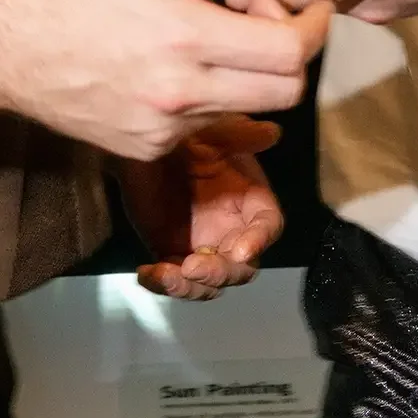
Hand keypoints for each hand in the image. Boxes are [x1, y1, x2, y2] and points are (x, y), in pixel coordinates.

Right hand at [0, 0, 331, 160]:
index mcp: (183, 37)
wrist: (2, 48)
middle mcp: (181, 95)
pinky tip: (176, 61)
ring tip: (209, 32)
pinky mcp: (149, 150)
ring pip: (249, 109)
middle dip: (288, 50)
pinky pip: (207, 124)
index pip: (289, 52)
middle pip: (285, 92)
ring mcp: (165, 131)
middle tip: (253, 12)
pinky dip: (212, 93)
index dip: (309, 24)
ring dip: (249, 71)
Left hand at [118, 115, 284, 300]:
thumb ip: (241, 135)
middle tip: (193, 267)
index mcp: (251, 200)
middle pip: (240, 267)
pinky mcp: (174, 254)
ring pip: (208, 282)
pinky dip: (163, 282)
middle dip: (219, 272)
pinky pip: (174, 279)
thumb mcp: (214, 132)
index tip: (241, 250)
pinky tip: (148, 273)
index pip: (267, 226)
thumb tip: (271, 132)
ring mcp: (204, 247)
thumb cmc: (187, 136)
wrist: (146, 146)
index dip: (259, 240)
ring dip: (190, 285)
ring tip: (166, 273)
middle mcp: (233, 230)